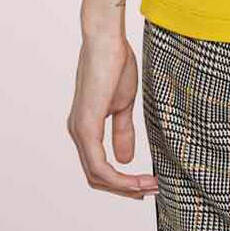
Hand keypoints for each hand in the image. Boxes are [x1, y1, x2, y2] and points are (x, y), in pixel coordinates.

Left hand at [67, 31, 158, 199]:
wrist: (107, 41)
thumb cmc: (115, 64)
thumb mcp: (123, 104)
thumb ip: (122, 131)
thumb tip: (125, 159)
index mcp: (86, 127)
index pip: (99, 166)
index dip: (122, 180)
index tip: (147, 182)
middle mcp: (77, 133)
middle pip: (96, 177)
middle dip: (124, 188)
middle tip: (152, 190)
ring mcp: (79, 131)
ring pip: (97, 176)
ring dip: (124, 186)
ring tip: (150, 186)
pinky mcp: (85, 127)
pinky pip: (98, 166)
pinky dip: (118, 177)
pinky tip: (136, 179)